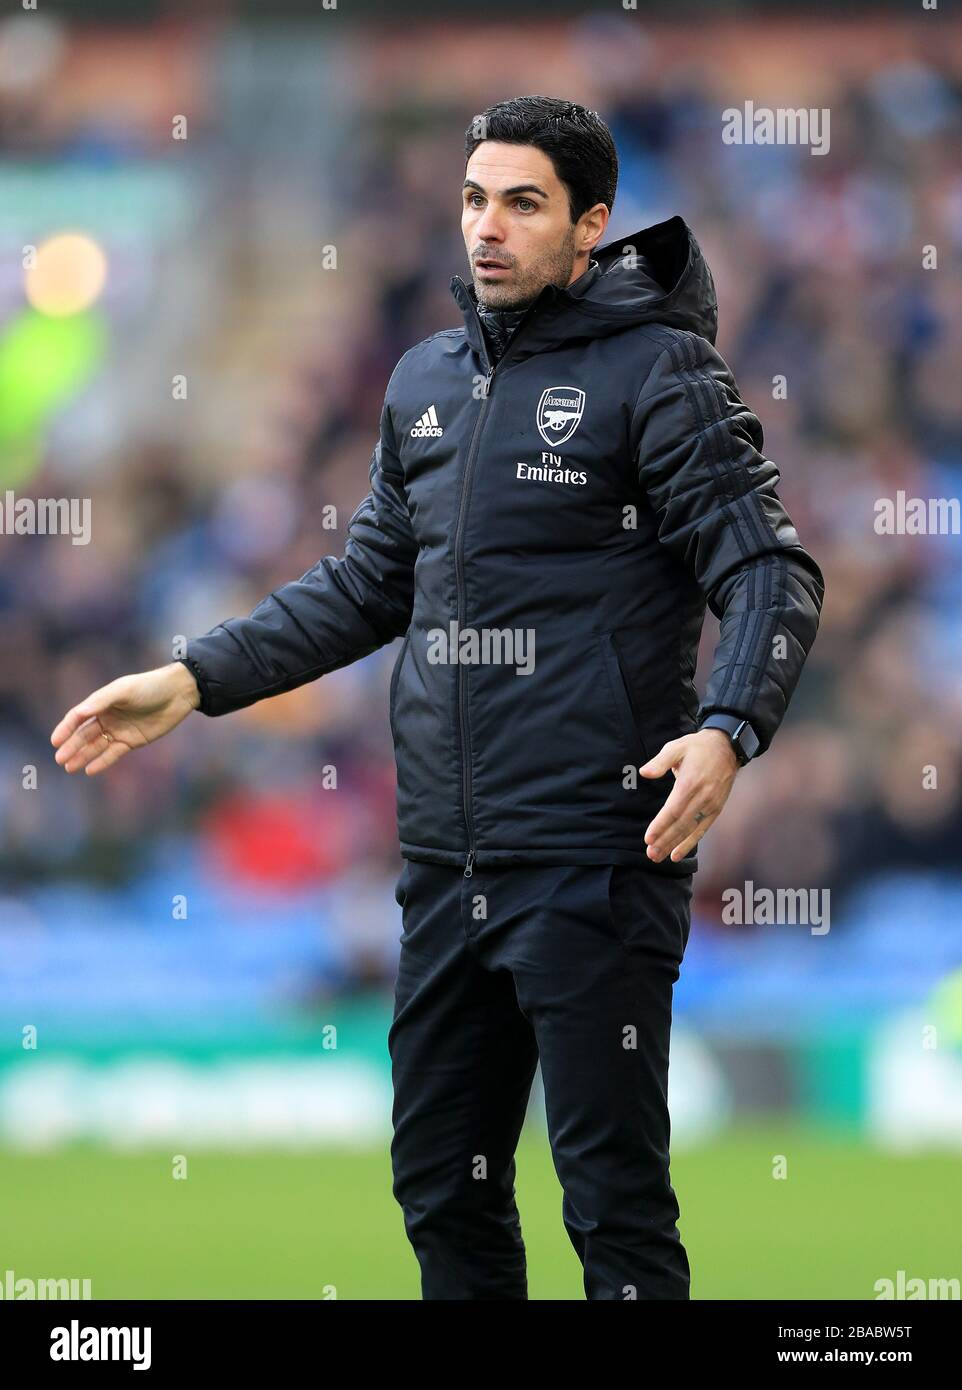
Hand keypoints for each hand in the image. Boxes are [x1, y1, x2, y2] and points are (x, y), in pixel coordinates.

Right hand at [50, 662, 200, 776]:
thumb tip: (79, 713)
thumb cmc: (149, 687)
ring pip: (97, 746)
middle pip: (85, 734)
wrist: (178, 693)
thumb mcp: (123, 690)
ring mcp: (120, 730)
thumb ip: (101, 701)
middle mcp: (108, 717)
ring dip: (83, 756)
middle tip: (59, 759)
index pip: (78, 717)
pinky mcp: (133, 741)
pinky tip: (89, 770)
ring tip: (69, 767)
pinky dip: (102, 761)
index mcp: (102, 702)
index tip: (55, 742)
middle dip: (71, 747)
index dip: (66, 729)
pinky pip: (114, 753)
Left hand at [639, 728, 740, 862]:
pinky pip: (702, 829)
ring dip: (674, 845)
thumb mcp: (677, 747)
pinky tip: (677, 854)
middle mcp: (702, 797)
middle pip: (681, 824)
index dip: (660, 826)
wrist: (728, 747)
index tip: (648, 838)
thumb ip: (660, 761)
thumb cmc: (698, 747)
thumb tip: (644, 773)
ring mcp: (711, 805)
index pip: (673, 810)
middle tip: (651, 854)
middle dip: (665, 841)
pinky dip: (690, 843)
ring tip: (658, 857)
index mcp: (690, 783)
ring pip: (690, 830)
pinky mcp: (716, 809)